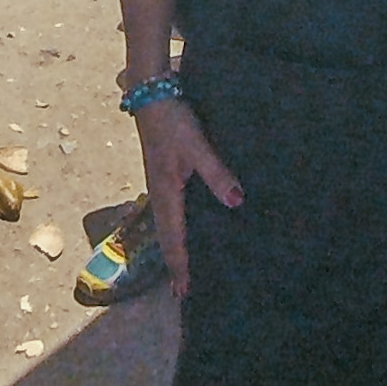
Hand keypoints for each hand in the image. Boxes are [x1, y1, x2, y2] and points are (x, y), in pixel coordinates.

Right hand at [134, 97, 242, 296]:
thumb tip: (236, 203)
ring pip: (165, 226)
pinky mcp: (161, 174)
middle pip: (165, 237)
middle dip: (174, 264)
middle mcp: (159, 194)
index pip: (173, 238)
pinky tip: (181, 228)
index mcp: (166, 193)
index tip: (184, 291)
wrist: (149, 94)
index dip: (180, 265)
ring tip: (180, 269)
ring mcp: (158, 184)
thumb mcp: (196, 146)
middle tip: (181, 291)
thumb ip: (216, 173)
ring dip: (172, 248)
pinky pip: (166, 212)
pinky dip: (172, 230)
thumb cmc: (173, 122)